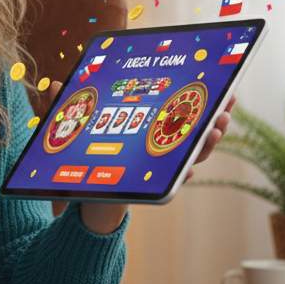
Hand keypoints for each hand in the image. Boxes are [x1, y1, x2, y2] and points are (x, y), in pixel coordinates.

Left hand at [39, 81, 236, 185]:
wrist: (82, 199)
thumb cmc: (85, 160)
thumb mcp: (76, 131)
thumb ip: (70, 110)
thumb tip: (57, 84)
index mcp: (149, 129)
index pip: (180, 110)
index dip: (201, 98)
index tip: (222, 84)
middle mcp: (160, 149)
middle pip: (194, 130)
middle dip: (215, 117)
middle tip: (227, 104)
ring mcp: (158, 168)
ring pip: (189, 155)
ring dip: (206, 143)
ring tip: (214, 131)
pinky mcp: (150, 187)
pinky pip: (171, 182)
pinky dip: (182, 175)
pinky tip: (190, 169)